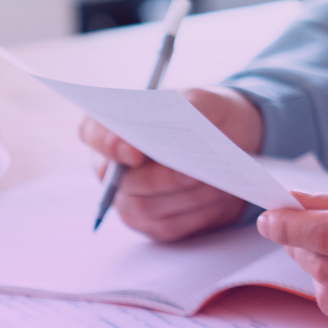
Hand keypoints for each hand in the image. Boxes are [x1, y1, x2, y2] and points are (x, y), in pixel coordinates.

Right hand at [82, 87, 262, 241]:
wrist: (235, 143)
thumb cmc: (209, 115)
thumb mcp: (206, 101)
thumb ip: (191, 104)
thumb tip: (181, 122)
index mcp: (115, 126)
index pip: (92, 132)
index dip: (107, 144)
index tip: (135, 151)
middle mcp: (114, 166)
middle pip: (121, 180)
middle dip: (160, 177)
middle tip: (193, 172)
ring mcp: (130, 197)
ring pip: (145, 207)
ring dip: (185, 196)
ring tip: (217, 182)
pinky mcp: (153, 223)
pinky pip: (167, 226)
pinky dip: (197, 213)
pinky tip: (220, 198)